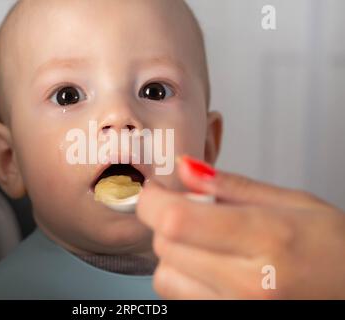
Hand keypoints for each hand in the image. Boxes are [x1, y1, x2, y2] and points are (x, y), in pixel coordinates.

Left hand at [137, 156, 344, 298]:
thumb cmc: (335, 250)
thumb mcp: (293, 203)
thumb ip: (232, 185)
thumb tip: (185, 168)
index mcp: (267, 239)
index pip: (176, 219)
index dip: (153, 200)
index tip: (156, 189)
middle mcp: (248, 284)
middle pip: (165, 246)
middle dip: (167, 221)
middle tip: (193, 210)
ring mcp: (237, 312)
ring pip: (165, 277)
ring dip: (174, 253)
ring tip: (207, 244)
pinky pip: (181, 298)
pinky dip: (185, 278)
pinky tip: (213, 268)